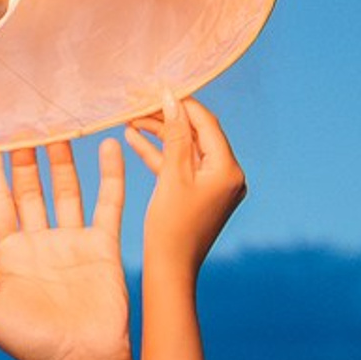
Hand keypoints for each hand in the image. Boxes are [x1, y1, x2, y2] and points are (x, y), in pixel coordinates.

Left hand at [0, 140, 132, 359]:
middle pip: (29, 187)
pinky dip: (109, 175)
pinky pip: (107, 203)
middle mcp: (38, 242)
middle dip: (24, 155)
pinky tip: (107, 146)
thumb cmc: (29, 343)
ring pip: (65, 189)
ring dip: (61, 159)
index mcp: (7, 254)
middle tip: (23, 118)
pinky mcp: (103, 246)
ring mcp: (71, 242)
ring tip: (58, 124)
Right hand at [123, 95, 245, 285]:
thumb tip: (171, 99)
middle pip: (195, 135)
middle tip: (139, 104)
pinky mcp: (200, 194)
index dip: (181, 104)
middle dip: (167, 119)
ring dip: (160, 136)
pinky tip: (135, 140)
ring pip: (185, 150)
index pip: (206, 124)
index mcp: (228, 169)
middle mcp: (228, 175)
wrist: (170, 269)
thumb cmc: (171, 227)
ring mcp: (215, 185)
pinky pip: (182, 168)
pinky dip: (161, 157)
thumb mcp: (171, 176)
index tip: (157, 90)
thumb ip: (173, 135)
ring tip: (132, 120)